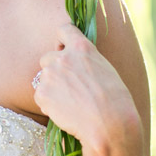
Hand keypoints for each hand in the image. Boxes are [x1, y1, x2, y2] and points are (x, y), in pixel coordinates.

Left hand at [32, 22, 141, 152]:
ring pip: (43, 79)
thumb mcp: (105, 69)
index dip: (62, 41)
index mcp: (82, 48)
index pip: (63, 30)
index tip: (63, 50)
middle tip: (69, 87)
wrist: (109, 125)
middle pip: (47, 57)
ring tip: (71, 103)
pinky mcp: (42, 94)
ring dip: (52, 88)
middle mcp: (63, 58)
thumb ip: (85, 61)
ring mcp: (50, 75)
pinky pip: (40, 96)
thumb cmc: (115, 100)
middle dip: (54, 70)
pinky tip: (66, 112)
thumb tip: (75, 64)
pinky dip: (49, 104)